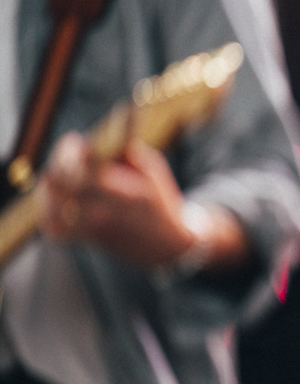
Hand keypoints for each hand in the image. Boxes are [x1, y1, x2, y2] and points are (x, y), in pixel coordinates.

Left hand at [38, 132, 195, 269]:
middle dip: (58, 160)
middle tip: (66, 153)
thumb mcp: (153, 171)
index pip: (79, 167)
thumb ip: (124, 153)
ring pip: (50, 202)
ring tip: (59, 173)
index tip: (74, 140)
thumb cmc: (161, 203)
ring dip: (50, 183)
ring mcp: (90, 227)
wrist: (167, 244)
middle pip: (57, 181)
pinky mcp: (86, 238)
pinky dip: (49, 211)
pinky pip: (54, 226)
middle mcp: (101, 210)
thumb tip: (98, 138)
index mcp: (121, 192)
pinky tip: (56, 199)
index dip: (70, 150)